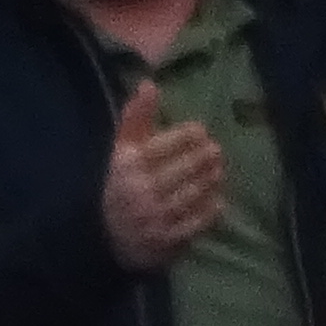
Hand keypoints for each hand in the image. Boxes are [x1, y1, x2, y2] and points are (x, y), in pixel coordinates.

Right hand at [101, 81, 226, 269]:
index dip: (187, 136)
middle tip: (217, 151)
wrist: (107, 238)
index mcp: (128, 166)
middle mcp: (140, 192)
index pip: (162, 146)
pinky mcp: (165, 241)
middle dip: (202, 158)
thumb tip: (149, 84)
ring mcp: (153, 218)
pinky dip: (208, 211)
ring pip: (190, 196)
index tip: (201, 131)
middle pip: (180, 171)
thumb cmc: (121, 185)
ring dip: (209, 181)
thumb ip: (136, 117)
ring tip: (219, 171)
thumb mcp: (122, 150)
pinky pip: (193, 223)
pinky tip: (217, 200)